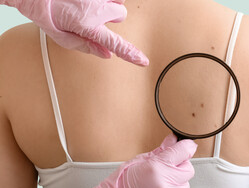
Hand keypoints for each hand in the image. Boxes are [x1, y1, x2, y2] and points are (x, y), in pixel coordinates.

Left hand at [1, 0, 148, 65]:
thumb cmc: (46, 14)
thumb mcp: (62, 38)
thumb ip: (87, 47)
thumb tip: (106, 55)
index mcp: (88, 27)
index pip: (116, 45)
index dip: (131, 55)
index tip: (143, 61)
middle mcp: (96, 9)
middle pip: (121, 16)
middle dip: (112, 18)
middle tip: (96, 18)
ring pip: (118, 2)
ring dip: (109, 6)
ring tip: (92, 6)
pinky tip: (94, 1)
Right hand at [68, 134, 196, 187]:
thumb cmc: (120, 184)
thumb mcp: (139, 161)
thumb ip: (161, 151)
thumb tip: (173, 140)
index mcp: (156, 168)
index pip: (184, 152)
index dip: (186, 147)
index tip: (186, 146)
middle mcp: (164, 185)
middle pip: (188, 169)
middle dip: (180, 166)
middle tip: (166, 168)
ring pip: (185, 186)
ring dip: (176, 183)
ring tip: (159, 185)